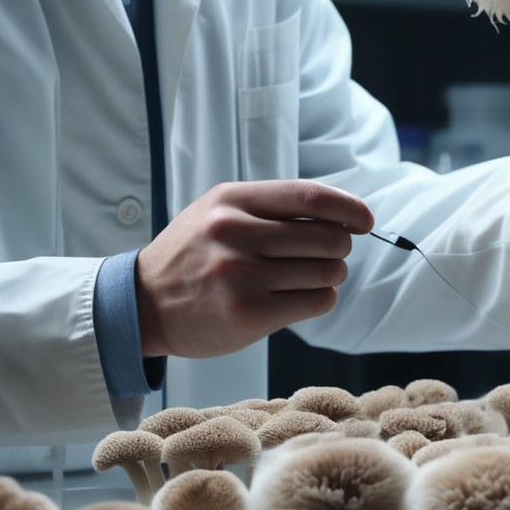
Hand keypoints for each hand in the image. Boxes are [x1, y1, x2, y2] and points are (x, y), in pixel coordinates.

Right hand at [135, 180, 373, 358]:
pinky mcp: (248, 313)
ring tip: (310, 276)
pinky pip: (315, 301)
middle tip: (327, 254)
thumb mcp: (219, 211)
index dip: (348, 207)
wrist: (145, 303)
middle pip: (327, 236)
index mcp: (233, 200)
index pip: (310, 196)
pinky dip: (320, 298)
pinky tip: (303, 296)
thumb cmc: (193, 254)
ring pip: (326, 271)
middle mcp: (236, 232)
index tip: (365, 220)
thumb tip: (338, 212)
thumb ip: (270, 207)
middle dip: (339, 246)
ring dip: (331, 274)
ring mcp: (241, 274)